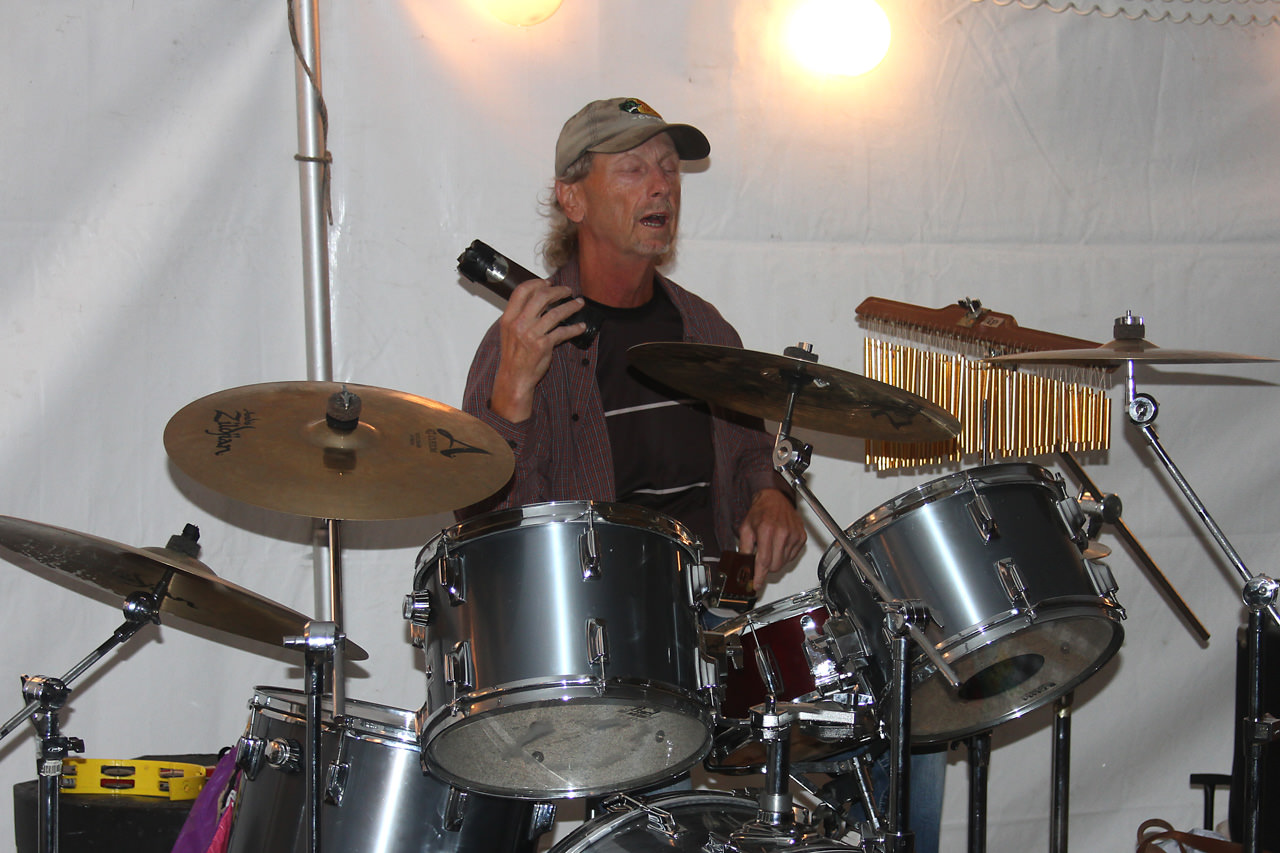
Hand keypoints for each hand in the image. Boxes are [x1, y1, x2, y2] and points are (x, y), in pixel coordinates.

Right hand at [489, 278, 586, 422]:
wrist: (515, 377)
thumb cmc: (513, 356)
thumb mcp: (509, 332)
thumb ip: (519, 316)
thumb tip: (536, 301)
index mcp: (508, 318)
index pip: (522, 291)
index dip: (537, 283)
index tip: (548, 282)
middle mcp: (519, 324)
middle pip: (541, 297)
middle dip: (558, 291)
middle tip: (567, 290)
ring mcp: (532, 334)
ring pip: (556, 312)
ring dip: (571, 306)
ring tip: (579, 303)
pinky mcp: (544, 345)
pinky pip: (563, 332)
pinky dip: (574, 328)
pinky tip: (581, 327)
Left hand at [736, 488, 806, 589]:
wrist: (775, 498)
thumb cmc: (761, 511)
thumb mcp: (746, 528)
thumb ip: (744, 548)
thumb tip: (743, 565)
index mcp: (767, 530)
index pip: (764, 561)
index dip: (759, 576)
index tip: (757, 585)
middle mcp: (782, 533)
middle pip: (775, 565)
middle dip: (767, 567)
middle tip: (761, 558)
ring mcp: (794, 535)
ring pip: (784, 562)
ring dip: (776, 560)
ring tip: (771, 546)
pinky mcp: (801, 537)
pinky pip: (792, 556)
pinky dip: (785, 554)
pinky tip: (780, 544)